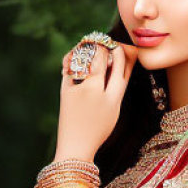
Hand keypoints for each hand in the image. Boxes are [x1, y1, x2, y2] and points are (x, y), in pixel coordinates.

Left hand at [57, 41, 137, 159]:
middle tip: (102, 41)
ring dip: (89, 48)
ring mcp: (80, 91)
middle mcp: (97, 92)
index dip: (121, 52)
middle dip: (104, 46)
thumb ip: (118, 86)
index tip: (118, 46)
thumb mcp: (114, 109)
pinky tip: (75, 55)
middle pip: (103, 59)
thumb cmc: (97, 128)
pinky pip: (69, 67)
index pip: (121, 67)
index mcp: (113, 98)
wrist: (76, 146)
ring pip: (86, 59)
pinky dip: (72, 57)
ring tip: (90, 44)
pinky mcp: (65, 91)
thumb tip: (122, 62)